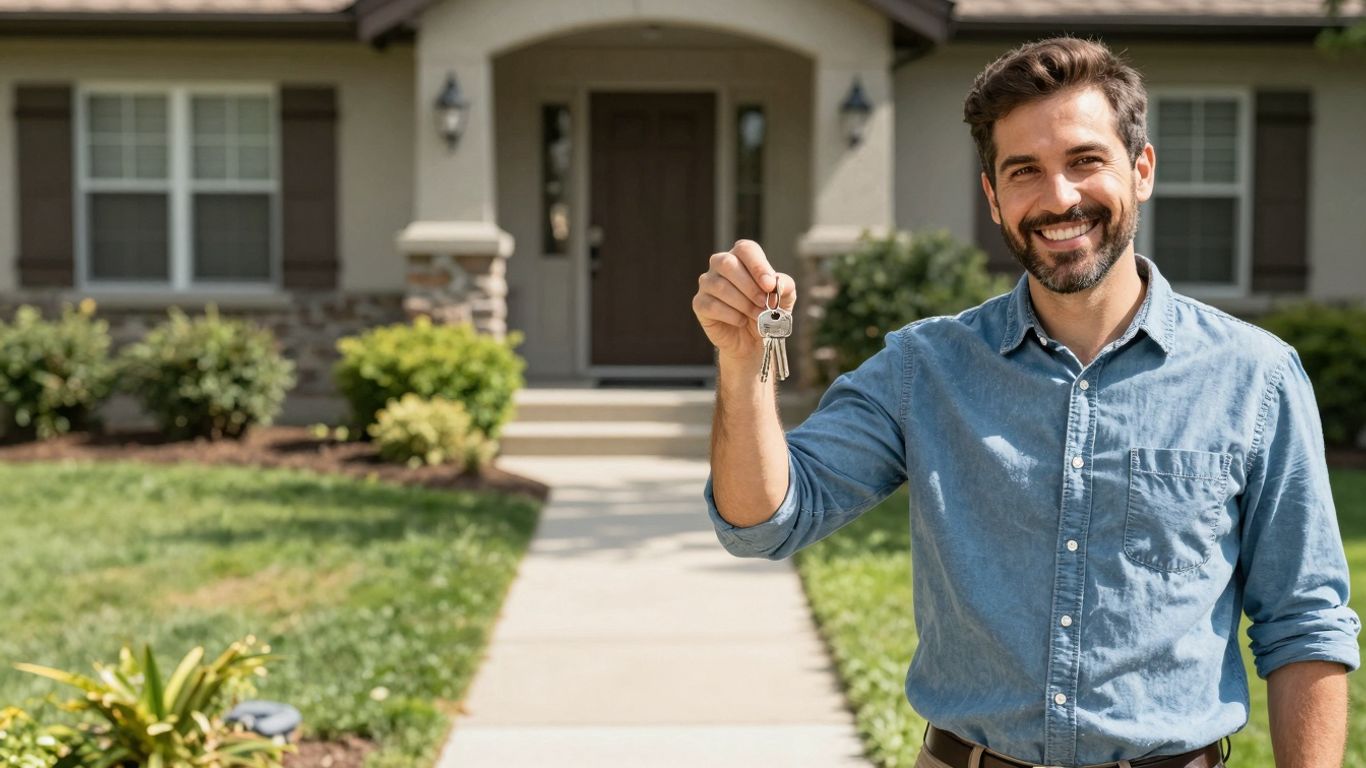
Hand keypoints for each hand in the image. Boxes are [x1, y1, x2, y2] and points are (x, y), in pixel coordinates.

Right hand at [692, 240, 796, 363]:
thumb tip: (775, 282)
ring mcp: (707, 283)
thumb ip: (785, 285)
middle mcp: (720, 265)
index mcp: (741, 257)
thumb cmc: (768, 313)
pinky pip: (712, 305)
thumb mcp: (784, 298)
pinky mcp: (700, 303)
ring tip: (757, 315)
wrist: (753, 341)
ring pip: (720, 286)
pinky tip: (741, 321)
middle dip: (749, 287)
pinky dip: (731, 316)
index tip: (769, 285)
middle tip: (764, 303)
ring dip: (743, 304)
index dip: (757, 266)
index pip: (745, 249)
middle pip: (727, 263)